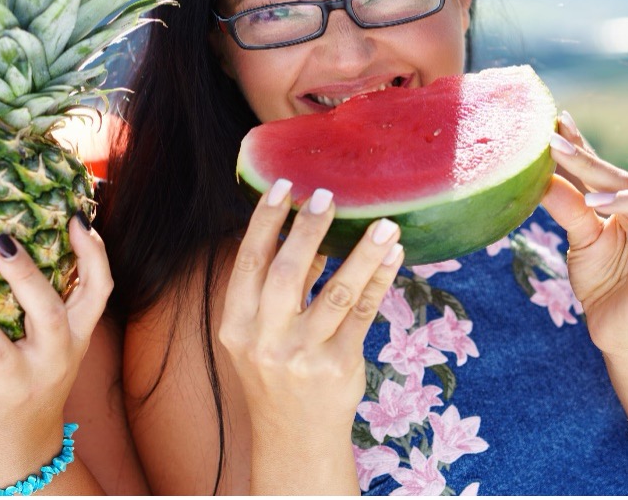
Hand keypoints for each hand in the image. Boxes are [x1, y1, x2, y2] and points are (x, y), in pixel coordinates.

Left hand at [0, 216, 111, 489]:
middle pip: (48, 313)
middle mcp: (51, 360)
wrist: (21, 456)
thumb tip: (28, 231)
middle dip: (25, 275)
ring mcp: (14, 385)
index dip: (92, 253)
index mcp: (73, 337)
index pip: (99, 290)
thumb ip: (51, 302)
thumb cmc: (32, 382)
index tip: (72, 218)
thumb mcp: (54, 346)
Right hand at [218, 180, 403, 434]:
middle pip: (287, 271)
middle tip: (326, 195)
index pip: (247, 262)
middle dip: (307, 229)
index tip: (282, 187)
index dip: (263, 222)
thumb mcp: (256, 338)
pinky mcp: (339, 366)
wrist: (294, 441)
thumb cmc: (275, 377)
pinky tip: (392, 256)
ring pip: (336, 291)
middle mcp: (264, 340)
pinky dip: (379, 280)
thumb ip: (274, 292)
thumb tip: (304, 233)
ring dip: (362, 253)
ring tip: (384, 223)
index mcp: (235, 326)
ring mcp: (303, 355)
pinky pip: (364, 313)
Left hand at [541, 112, 627, 356]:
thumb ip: (567, 207)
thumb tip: (542, 175)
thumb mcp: (578, 239)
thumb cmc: (601, 278)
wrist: (614, 329)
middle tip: (561, 151)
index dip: (583, 149)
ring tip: (598, 200)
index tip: (556, 123)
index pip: (605, 173)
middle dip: (599, 168)